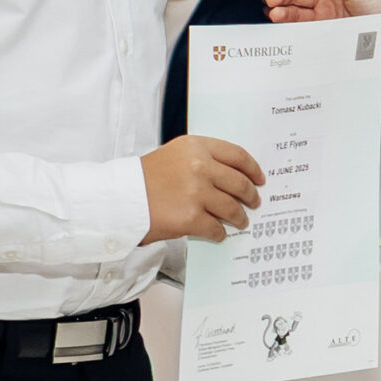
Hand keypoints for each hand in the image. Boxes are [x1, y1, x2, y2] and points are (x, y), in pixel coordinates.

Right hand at [139, 135, 263, 242]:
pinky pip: (216, 228)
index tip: (260, 179)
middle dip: (250, 196)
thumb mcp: (174, 155)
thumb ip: (202, 159)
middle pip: (239, 183)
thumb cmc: (144, 179)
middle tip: (254, 203)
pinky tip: (218, 234)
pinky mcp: (191, 217)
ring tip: (240, 221)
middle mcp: (200, 166)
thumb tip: (230, 176)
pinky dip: (219, 233)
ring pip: (231, 208)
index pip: (237, 155)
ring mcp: (197, 192)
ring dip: (239, 218)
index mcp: (196, 147)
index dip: (253, 169)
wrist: (120, 199)